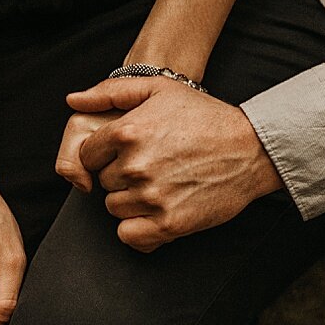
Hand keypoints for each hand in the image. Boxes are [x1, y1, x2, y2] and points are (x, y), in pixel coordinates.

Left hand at [68, 77, 283, 252]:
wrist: (252, 149)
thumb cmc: (205, 116)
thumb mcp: (160, 88)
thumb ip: (110, 92)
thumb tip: (72, 101)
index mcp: (127, 132)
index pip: (88, 155)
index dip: (106, 154)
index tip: (131, 151)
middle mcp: (135, 166)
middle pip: (103, 182)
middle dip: (121, 175)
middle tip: (153, 165)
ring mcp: (151, 197)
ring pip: (115, 208)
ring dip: (131, 200)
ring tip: (161, 185)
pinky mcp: (168, 224)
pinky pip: (129, 235)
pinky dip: (138, 228)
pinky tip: (157, 212)